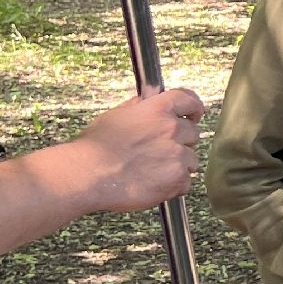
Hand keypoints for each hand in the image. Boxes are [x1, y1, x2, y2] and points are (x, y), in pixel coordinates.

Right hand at [71, 87, 204, 211]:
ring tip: (153, 170)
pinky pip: (186, 182)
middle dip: (181, 141)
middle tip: (160, 151)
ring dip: (178, 164)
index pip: (189, 101)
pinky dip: (174, 185)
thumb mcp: (116, 115)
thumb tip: (151, 97)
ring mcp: (177, 154)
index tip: (193, 115)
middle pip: (193, 133)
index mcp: (158, 109)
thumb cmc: (95, 148)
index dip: (194, 109)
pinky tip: (154, 184)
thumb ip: (140, 106)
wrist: (89, 175)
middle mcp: (171, 129)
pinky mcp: (177, 179)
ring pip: (191, 159)